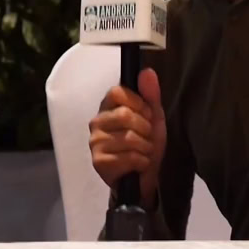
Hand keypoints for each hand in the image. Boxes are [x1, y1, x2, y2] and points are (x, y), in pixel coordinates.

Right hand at [89, 68, 166, 201]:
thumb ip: (150, 94)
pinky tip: (139, 164)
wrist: (144, 177)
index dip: (138, 103)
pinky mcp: (99, 162)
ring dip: (146, 148)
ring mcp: (95, 143)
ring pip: (129, 138)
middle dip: (145, 129)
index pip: (117, 92)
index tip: (147, 114)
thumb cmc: (146, 143)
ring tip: (144, 151)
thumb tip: (147, 71)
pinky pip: (128, 157)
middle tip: (147, 137)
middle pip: (125, 114)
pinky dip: (142, 161)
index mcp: (107, 107)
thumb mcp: (154, 117)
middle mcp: (96, 122)